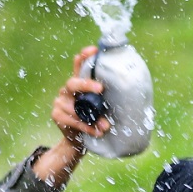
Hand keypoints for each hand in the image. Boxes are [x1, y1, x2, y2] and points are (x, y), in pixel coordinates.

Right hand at [32, 46, 107, 187]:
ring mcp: (60, 101)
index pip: (80, 65)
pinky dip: (85, 126)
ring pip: (75, 107)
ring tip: (105, 126)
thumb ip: (111, 101)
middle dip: (86, 84)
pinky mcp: (57, 114)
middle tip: (100, 88)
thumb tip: (136, 96)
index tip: (94, 50)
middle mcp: (68, 89)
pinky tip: (95, 131)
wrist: (78, 141)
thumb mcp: (103, 109)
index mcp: (80, 84)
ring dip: (91, 118)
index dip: (85, 56)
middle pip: (73, 82)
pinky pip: (72, 120)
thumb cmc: (95, 121)